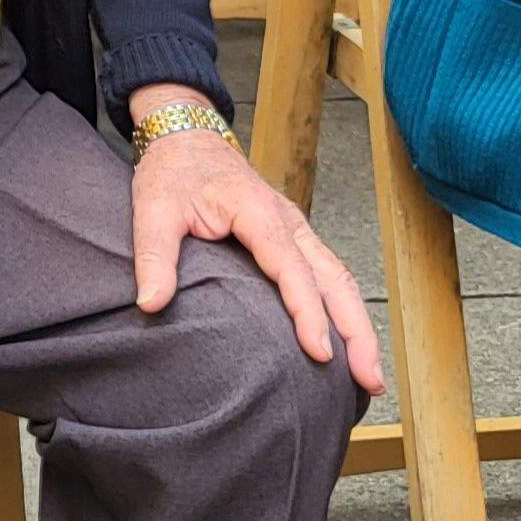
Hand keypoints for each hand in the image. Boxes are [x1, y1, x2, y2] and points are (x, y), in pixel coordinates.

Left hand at [129, 109, 386, 393]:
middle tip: (369, 381)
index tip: (319, 352)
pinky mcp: (295, 239)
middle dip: (357, 330)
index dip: (308, 311)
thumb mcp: (153, 210)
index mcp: (257, 212)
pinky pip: (329, 276)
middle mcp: (289, 221)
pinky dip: (345, 311)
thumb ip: (154, 256)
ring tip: (371, 378)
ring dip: (360, 326)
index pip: (291, 267)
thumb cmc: (173, 174)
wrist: (186, 140)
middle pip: (335, 278)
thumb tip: (150, 304)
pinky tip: (350, 346)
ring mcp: (297, 230)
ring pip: (340, 279)